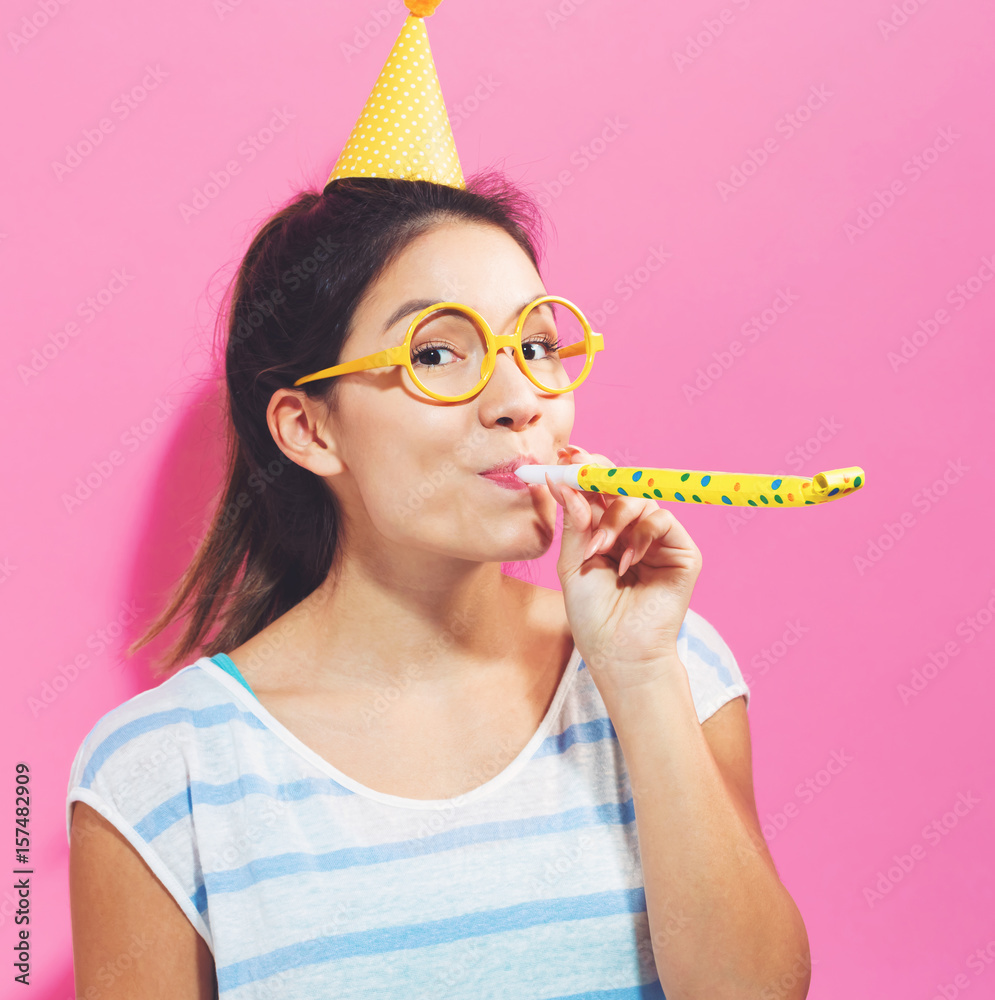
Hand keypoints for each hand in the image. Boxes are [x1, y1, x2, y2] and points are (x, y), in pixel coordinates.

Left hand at [546, 445, 702, 693]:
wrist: (619, 653)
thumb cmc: (593, 615)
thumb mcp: (573, 564)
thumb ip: (573, 523)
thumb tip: (561, 481)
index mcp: (605, 531)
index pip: (597, 490)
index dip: (583, 469)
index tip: (563, 454)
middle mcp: (632, 531)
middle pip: (620, 485)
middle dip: (598, 474)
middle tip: (577, 468)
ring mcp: (658, 540)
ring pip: (640, 499)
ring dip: (614, 517)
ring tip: (600, 549)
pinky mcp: (681, 552)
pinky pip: (663, 519)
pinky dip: (641, 534)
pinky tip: (626, 562)